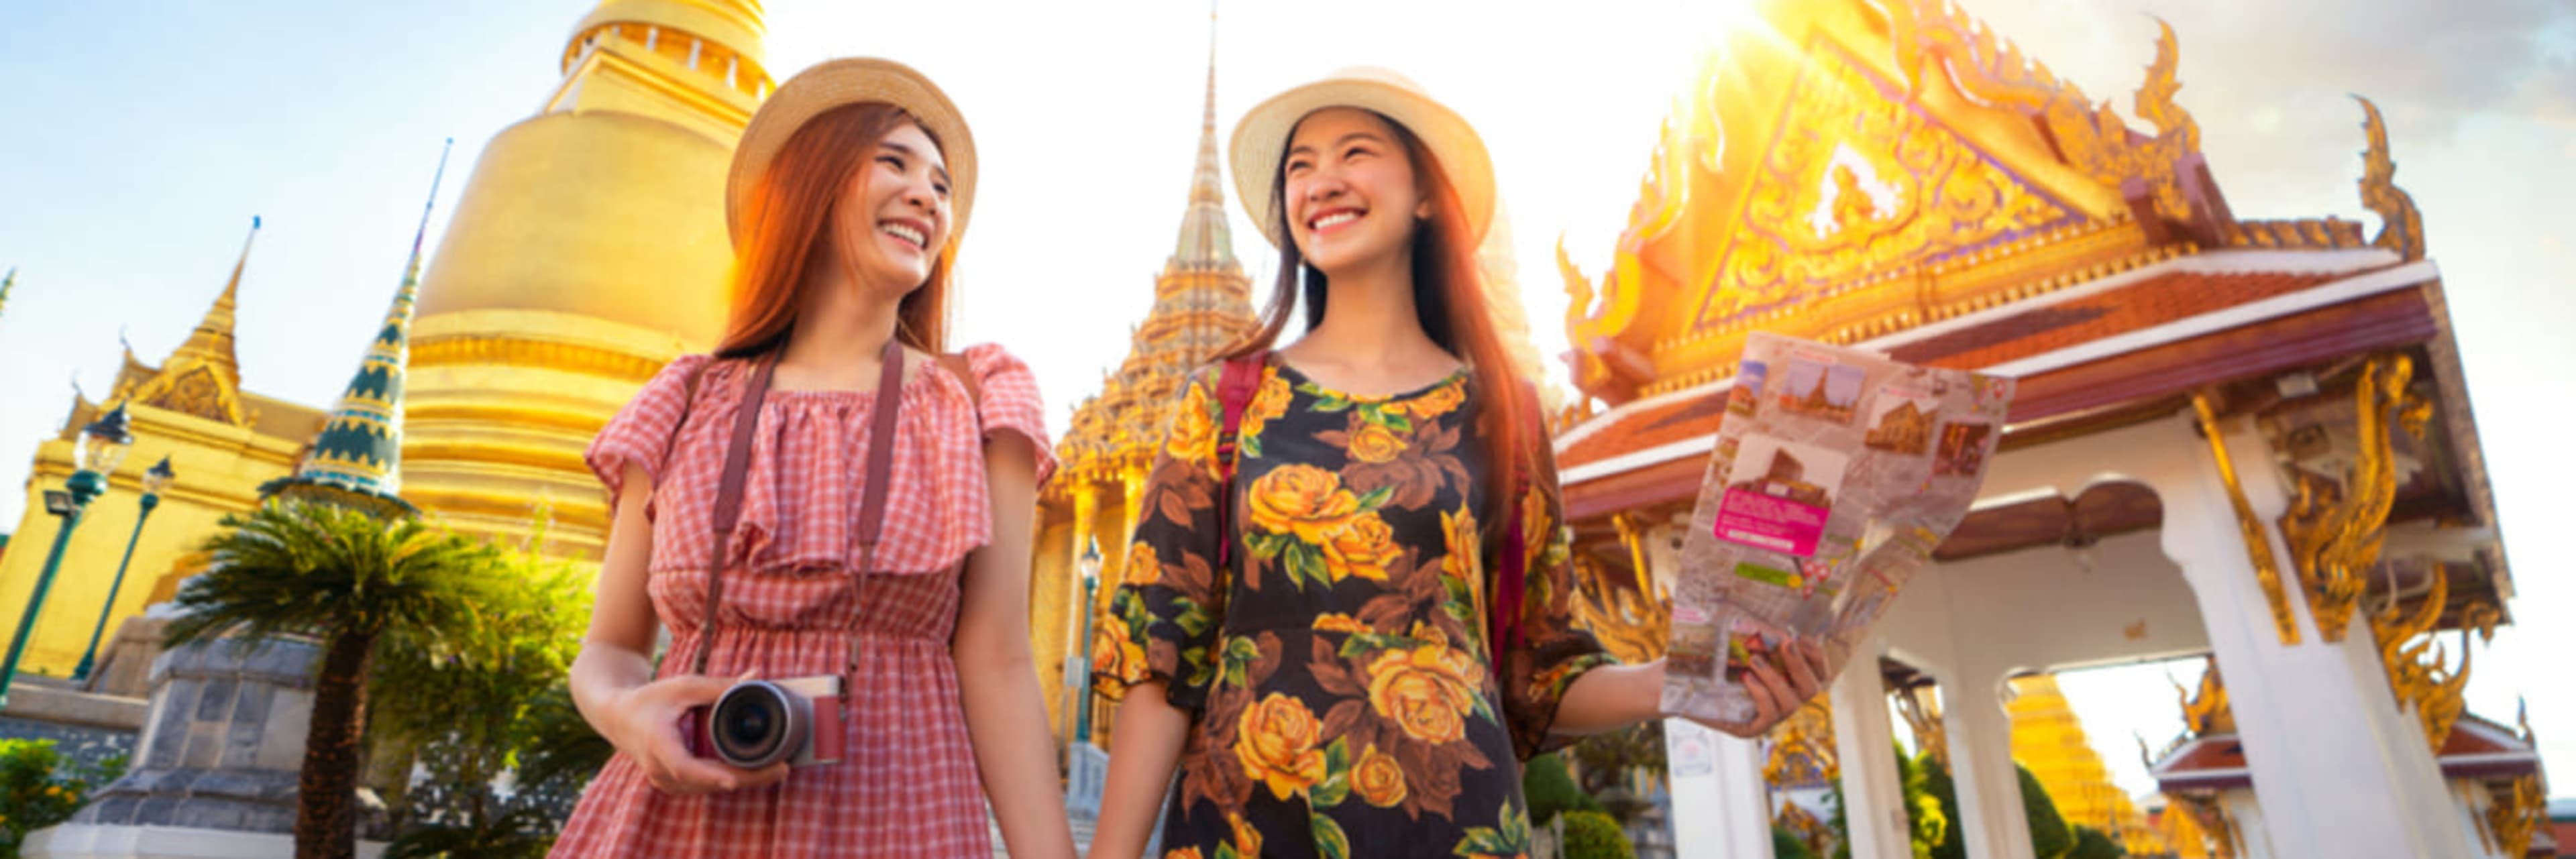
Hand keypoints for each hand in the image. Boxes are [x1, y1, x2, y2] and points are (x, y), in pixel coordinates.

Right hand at [603, 672, 790, 794]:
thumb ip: (721, 686)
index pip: (684, 767)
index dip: (710, 776)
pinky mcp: (672, 784)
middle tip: (782, 770)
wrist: (618, 716)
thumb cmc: (650, 699)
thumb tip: (758, 676)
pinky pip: (703, 786)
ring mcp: (664, 780)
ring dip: (739, 781)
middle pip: (706, 782)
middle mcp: (659, 769)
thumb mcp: (684, 686)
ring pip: (707, 787)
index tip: (735, 780)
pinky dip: (725, 779)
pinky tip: (753, 773)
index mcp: (658, 744)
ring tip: (775, 771)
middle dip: (745, 778)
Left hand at [1685, 640, 1829, 737]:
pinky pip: (1768, 715)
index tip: (1801, 636)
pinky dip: (1761, 694)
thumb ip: (1760, 631)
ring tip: (1754, 660)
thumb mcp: (1737, 641)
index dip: (1816, 654)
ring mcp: (1770, 716)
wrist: (1677, 684)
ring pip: (1791, 703)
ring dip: (1775, 678)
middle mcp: (1785, 698)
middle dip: (1801, 664)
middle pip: (1812, 688)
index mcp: (1789, 678)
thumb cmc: (1712, 658)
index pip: (1818, 670)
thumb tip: (1776, 611)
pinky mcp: (1751, 728)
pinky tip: (1747, 678)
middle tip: (1786, 643)